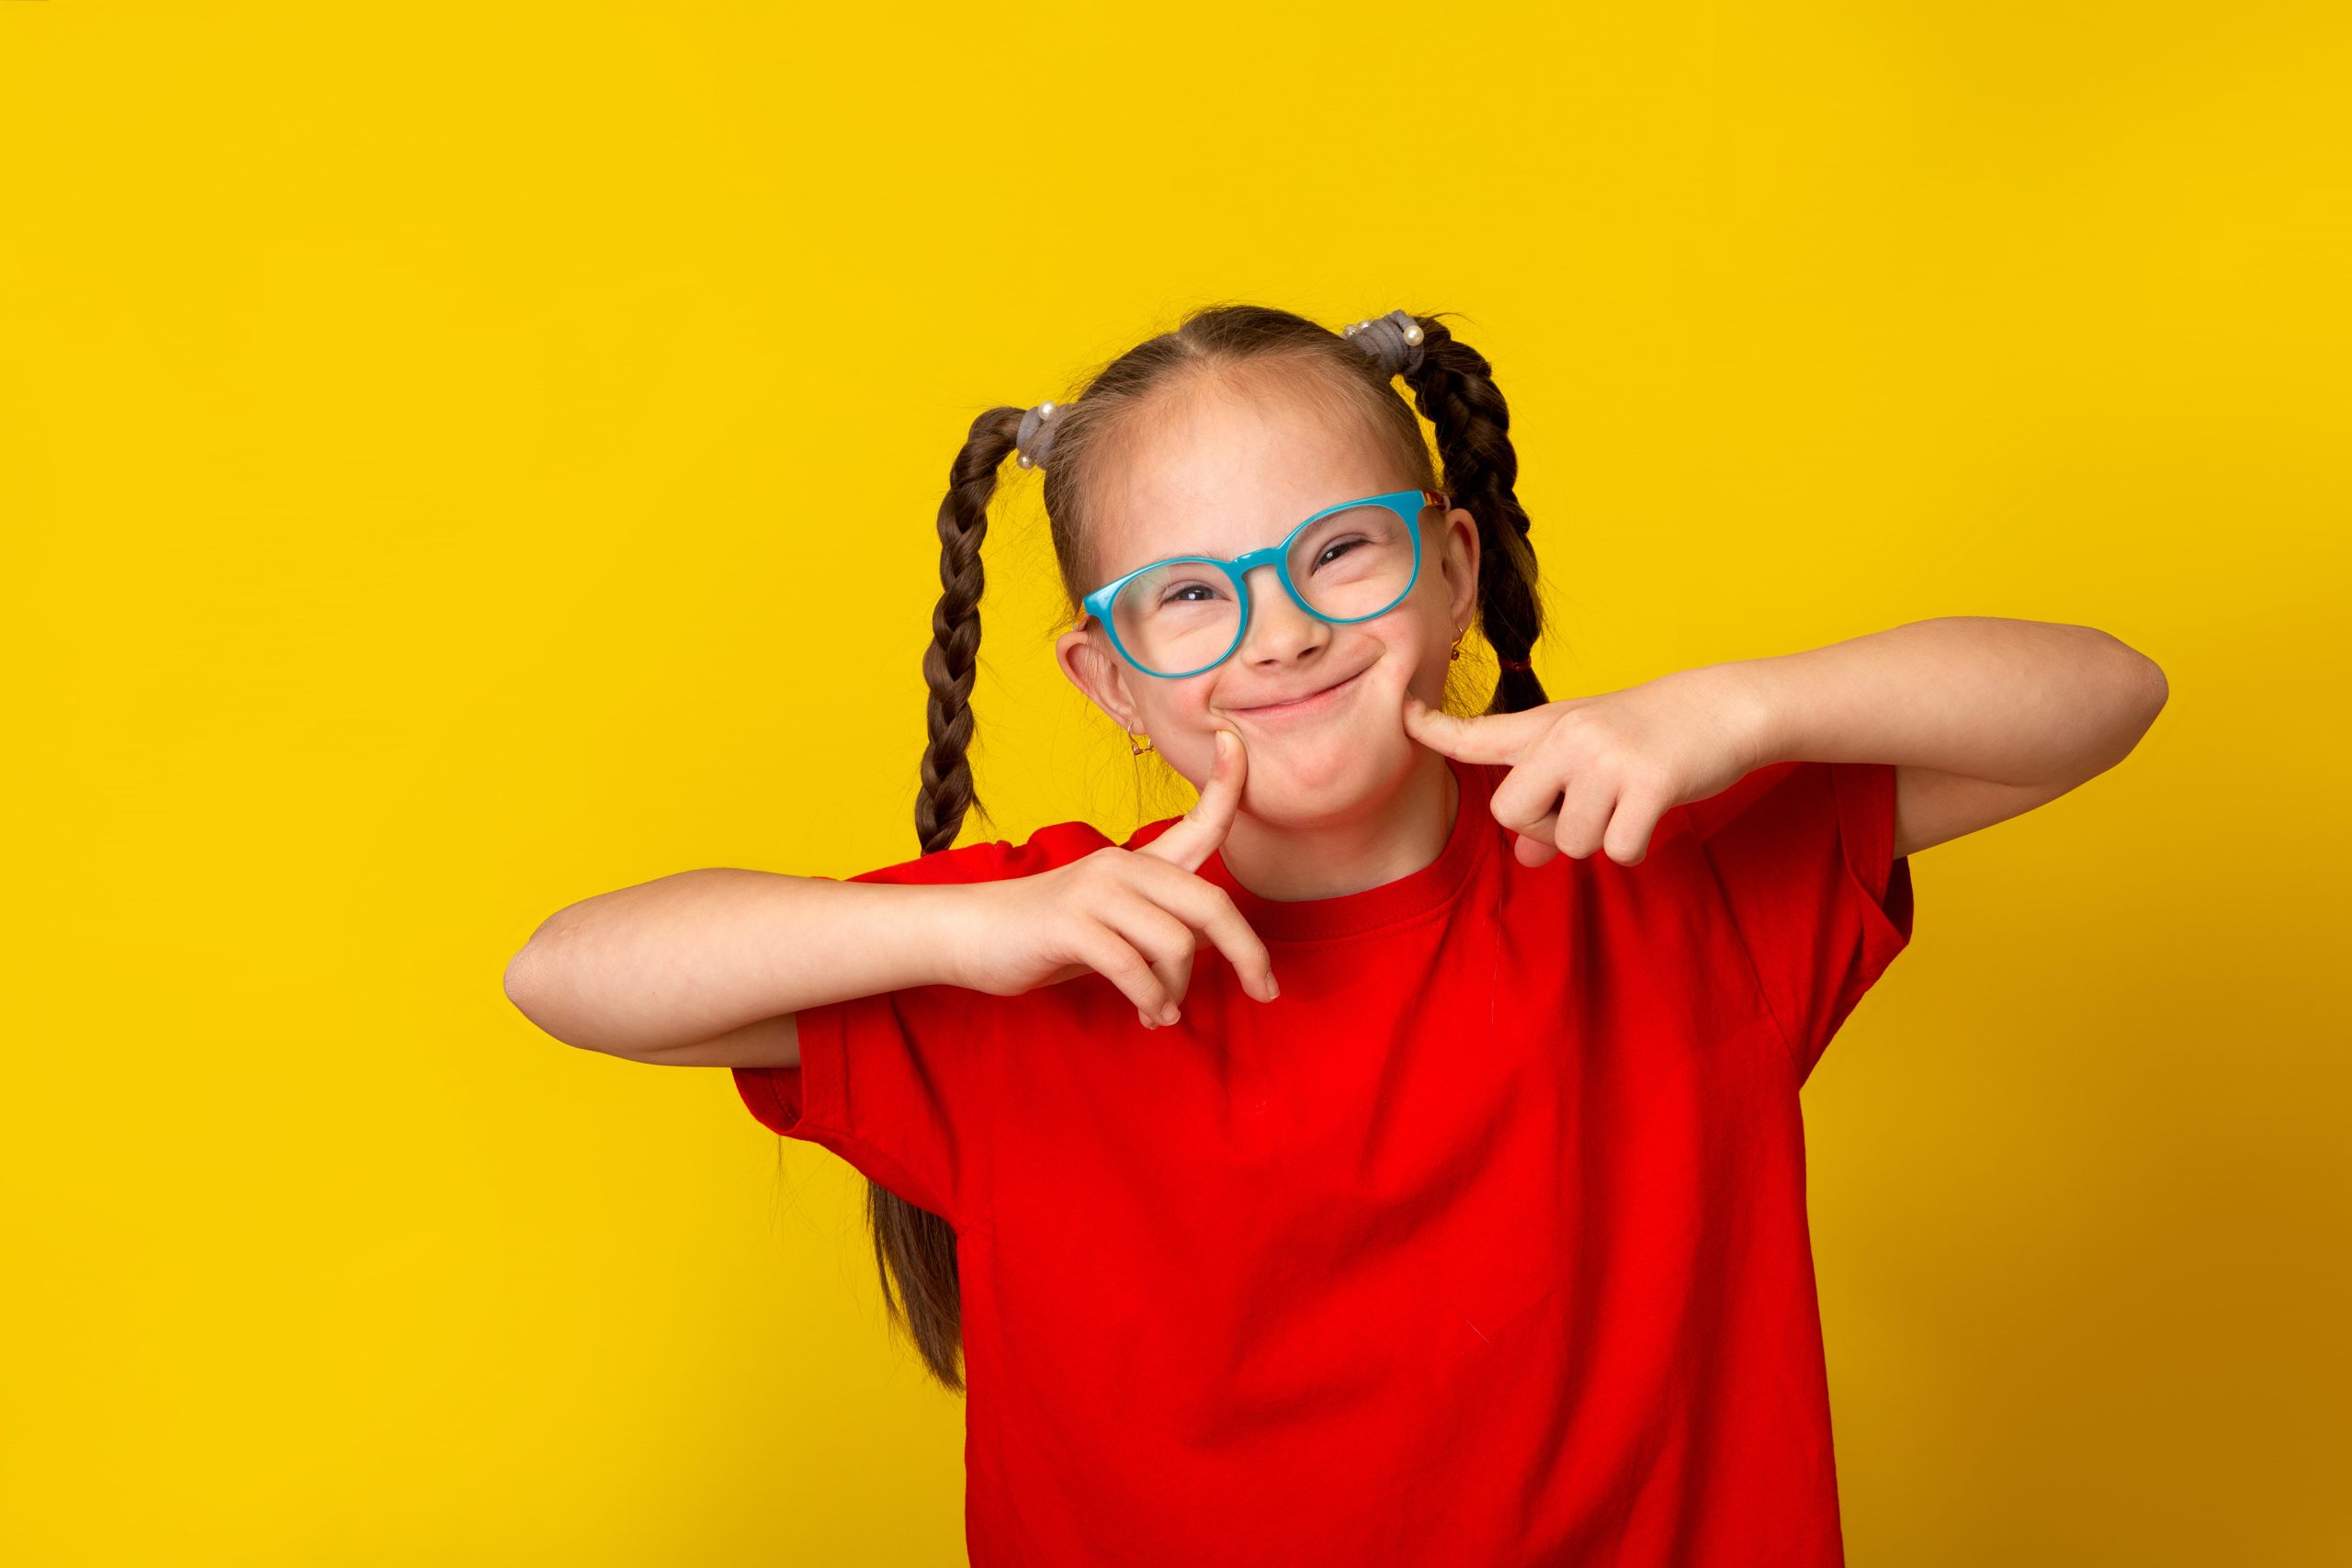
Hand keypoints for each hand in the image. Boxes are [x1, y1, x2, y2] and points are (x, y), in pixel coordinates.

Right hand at [955, 728, 1277, 1028]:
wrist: (969, 934)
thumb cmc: (1049, 933)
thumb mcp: (1113, 918)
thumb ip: (1163, 921)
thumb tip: (1219, 947)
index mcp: (1139, 861)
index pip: (1198, 819)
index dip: (1226, 780)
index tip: (1234, 737)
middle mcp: (1123, 866)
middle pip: (1212, 904)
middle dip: (1248, 953)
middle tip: (1263, 991)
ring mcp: (1095, 892)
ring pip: (1177, 944)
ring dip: (1178, 991)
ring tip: (1163, 1012)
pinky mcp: (1070, 924)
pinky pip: (1134, 969)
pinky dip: (1151, 1001)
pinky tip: (1149, 1016)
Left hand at [1401, 668, 1769, 868]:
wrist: (1724, 706)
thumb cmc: (1650, 734)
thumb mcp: (1594, 757)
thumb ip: (1554, 803)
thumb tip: (1526, 857)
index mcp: (1548, 725)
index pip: (1479, 732)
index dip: (1436, 729)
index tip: (1403, 715)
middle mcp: (1568, 737)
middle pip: (1512, 813)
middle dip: (1544, 828)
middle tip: (1583, 810)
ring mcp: (1606, 758)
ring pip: (1571, 841)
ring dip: (1599, 839)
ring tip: (1628, 800)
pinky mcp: (1649, 782)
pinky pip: (1618, 849)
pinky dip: (1635, 846)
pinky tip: (1652, 813)